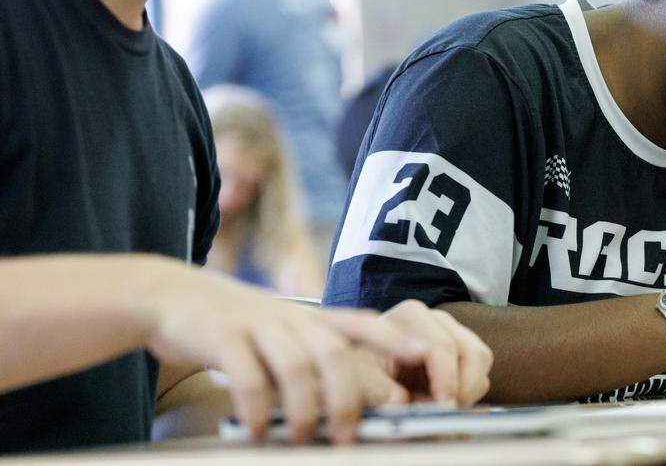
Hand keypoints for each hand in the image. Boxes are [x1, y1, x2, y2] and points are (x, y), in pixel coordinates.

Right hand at [141, 261, 492, 443]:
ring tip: (301, 439)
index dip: (394, 337)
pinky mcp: (224, 337)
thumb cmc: (235, 327)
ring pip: (296, 365)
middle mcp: (291, 317)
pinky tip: (256, 429)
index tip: (422, 357)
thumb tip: (359, 406)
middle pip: (334, 352)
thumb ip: (314, 363)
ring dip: (303, 408)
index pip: (363, 321)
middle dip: (347, 397)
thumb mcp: (281, 336)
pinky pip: (248, 374)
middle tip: (347, 437)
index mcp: (310, 318)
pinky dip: (256, 406)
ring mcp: (257, 324)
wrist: (172, 297)